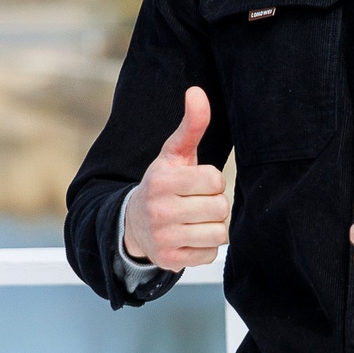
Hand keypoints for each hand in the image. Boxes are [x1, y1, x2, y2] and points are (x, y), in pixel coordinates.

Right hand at [122, 87, 227, 269]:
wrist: (133, 224)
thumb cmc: (163, 184)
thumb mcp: (173, 154)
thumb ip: (191, 125)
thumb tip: (197, 92)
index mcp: (162, 180)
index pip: (216, 181)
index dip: (212, 182)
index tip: (196, 184)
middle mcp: (160, 210)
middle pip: (220, 208)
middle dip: (213, 205)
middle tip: (195, 204)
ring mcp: (164, 237)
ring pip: (218, 233)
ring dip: (212, 227)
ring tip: (194, 220)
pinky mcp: (170, 260)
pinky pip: (210, 255)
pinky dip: (204, 248)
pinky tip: (188, 237)